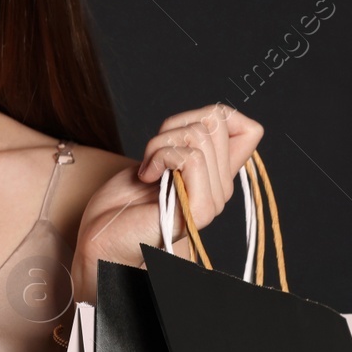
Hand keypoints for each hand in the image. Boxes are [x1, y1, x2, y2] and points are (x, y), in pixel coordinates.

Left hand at [72, 104, 263, 300]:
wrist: (102, 238)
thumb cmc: (123, 201)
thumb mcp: (160, 157)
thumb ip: (188, 141)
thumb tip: (217, 114)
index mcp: (216, 177)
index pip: (250, 130)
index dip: (217, 115)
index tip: (179, 133)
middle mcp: (221, 190)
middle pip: (216, 121)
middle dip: (174, 126)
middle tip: (152, 156)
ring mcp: (213, 201)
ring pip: (200, 135)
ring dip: (160, 144)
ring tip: (147, 170)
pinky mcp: (200, 210)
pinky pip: (190, 157)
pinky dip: (160, 157)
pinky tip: (146, 177)